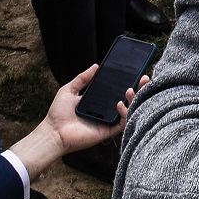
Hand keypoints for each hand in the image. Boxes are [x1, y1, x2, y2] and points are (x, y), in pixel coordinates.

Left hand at [5, 64, 149, 180]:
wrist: (53, 132)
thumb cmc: (58, 113)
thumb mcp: (69, 90)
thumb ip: (83, 78)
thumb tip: (96, 66)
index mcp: (98, 101)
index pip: (116, 90)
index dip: (128, 82)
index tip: (136, 73)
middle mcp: (105, 111)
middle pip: (127, 99)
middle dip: (138, 89)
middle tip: (144, 79)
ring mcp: (108, 121)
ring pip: (129, 110)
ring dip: (134, 99)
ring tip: (131, 89)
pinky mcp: (107, 131)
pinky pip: (122, 122)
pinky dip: (124, 113)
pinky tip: (119, 104)